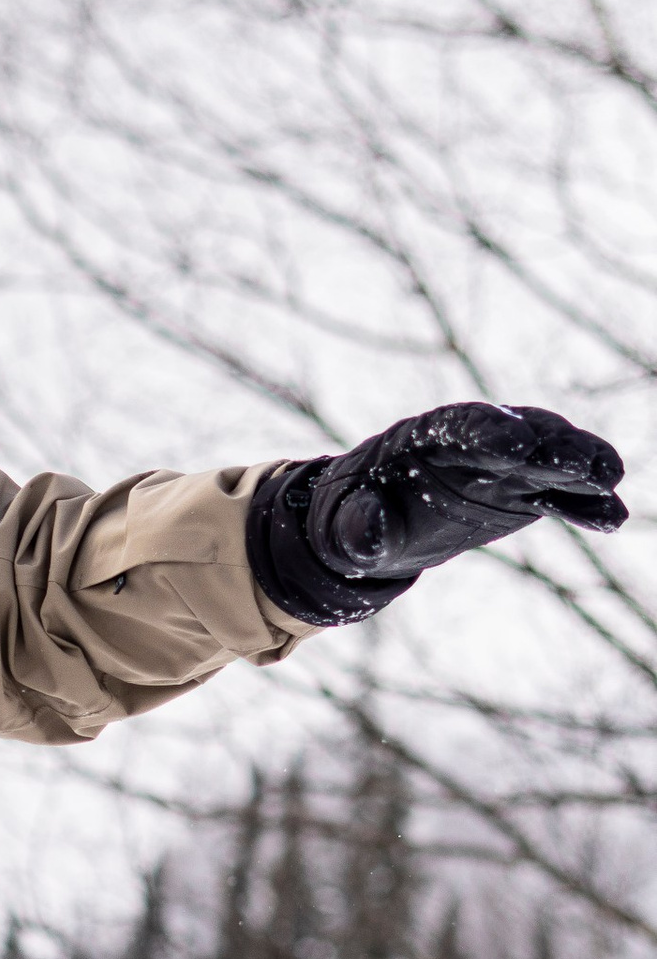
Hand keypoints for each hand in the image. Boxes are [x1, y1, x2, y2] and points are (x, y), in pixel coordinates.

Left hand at [248, 402, 626, 626]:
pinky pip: (559, 498)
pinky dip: (585, 506)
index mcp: (422, 438)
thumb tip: (370, 532)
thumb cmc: (352, 520)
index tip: (519, 444)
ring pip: (549, 460)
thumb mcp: (344, 529)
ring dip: (581, 467)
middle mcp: (472, 443)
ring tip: (610, 479)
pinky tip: (613, 517)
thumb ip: (359, 529)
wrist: (374, 528)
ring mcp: (504, 467)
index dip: (491, 432)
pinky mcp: (524, 493)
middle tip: (581, 461)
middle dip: (550, 446)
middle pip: (519, 435)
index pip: (462, 426)